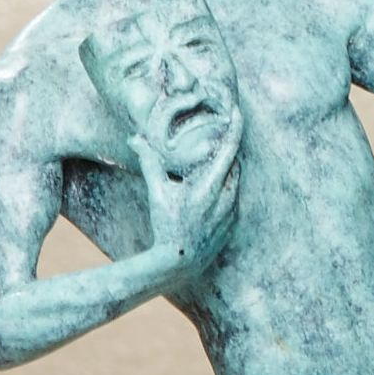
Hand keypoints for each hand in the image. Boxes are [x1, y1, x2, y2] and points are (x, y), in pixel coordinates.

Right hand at [146, 127, 241, 286]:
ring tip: (212, 160)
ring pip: (235, 180)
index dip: (234, 127)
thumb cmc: (165, 226)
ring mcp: (232, 211)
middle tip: (218, 134)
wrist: (178, 263)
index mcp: (210, 186)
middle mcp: (226, 197)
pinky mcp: (233, 223)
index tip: (237, 111)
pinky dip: (226, 187)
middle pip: (234, 162)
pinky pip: (234, 197)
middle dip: (228, 148)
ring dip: (227, 168)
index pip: (229, 149)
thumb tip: (136, 138)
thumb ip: (149, 162)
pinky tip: (212, 188)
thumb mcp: (157, 193)